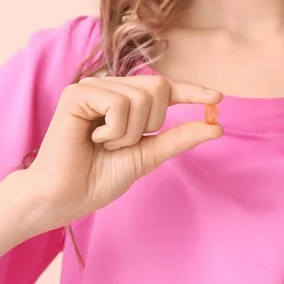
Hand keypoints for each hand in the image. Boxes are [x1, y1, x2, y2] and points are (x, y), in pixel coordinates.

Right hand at [23, 75, 221, 232]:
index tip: (217, 98)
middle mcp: (111, 89)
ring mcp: (94, 88)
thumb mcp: (148, 156)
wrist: (66, 197)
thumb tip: (217, 126)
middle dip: (151, 123)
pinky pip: (119, 104)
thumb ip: (179, 138)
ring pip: (142, 97)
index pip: (165, 89)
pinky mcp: (77, 93)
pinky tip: (92, 139)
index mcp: (126, 102)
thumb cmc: (99, 178)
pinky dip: (114, 131)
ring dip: (130, 133)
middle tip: (124, 144)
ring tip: (104, 144)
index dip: (192, 92)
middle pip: (159, 87)